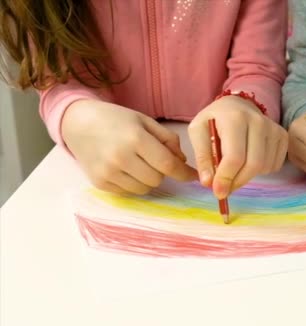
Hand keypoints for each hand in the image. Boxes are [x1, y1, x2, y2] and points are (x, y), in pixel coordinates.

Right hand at [62, 100, 197, 194]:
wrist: (78, 123)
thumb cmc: (116, 120)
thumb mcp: (145, 121)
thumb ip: (168, 140)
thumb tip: (182, 161)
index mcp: (135, 139)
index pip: (167, 164)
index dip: (184, 173)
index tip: (193, 176)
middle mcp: (121, 158)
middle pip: (157, 179)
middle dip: (162, 171)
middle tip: (153, 159)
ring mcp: (108, 172)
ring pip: (144, 189)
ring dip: (148, 179)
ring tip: (138, 162)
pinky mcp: (99, 183)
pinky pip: (128, 192)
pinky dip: (133, 183)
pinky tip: (125, 168)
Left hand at [188, 95, 287, 198]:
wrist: (237, 106)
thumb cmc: (215, 120)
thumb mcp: (198, 132)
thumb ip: (202, 156)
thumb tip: (208, 182)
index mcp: (235, 118)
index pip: (235, 156)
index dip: (226, 178)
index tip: (218, 192)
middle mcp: (258, 121)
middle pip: (253, 165)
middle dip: (238, 182)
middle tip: (225, 188)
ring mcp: (273, 128)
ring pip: (265, 167)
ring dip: (248, 176)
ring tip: (235, 168)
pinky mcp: (282, 136)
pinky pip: (275, 165)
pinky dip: (261, 171)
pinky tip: (249, 161)